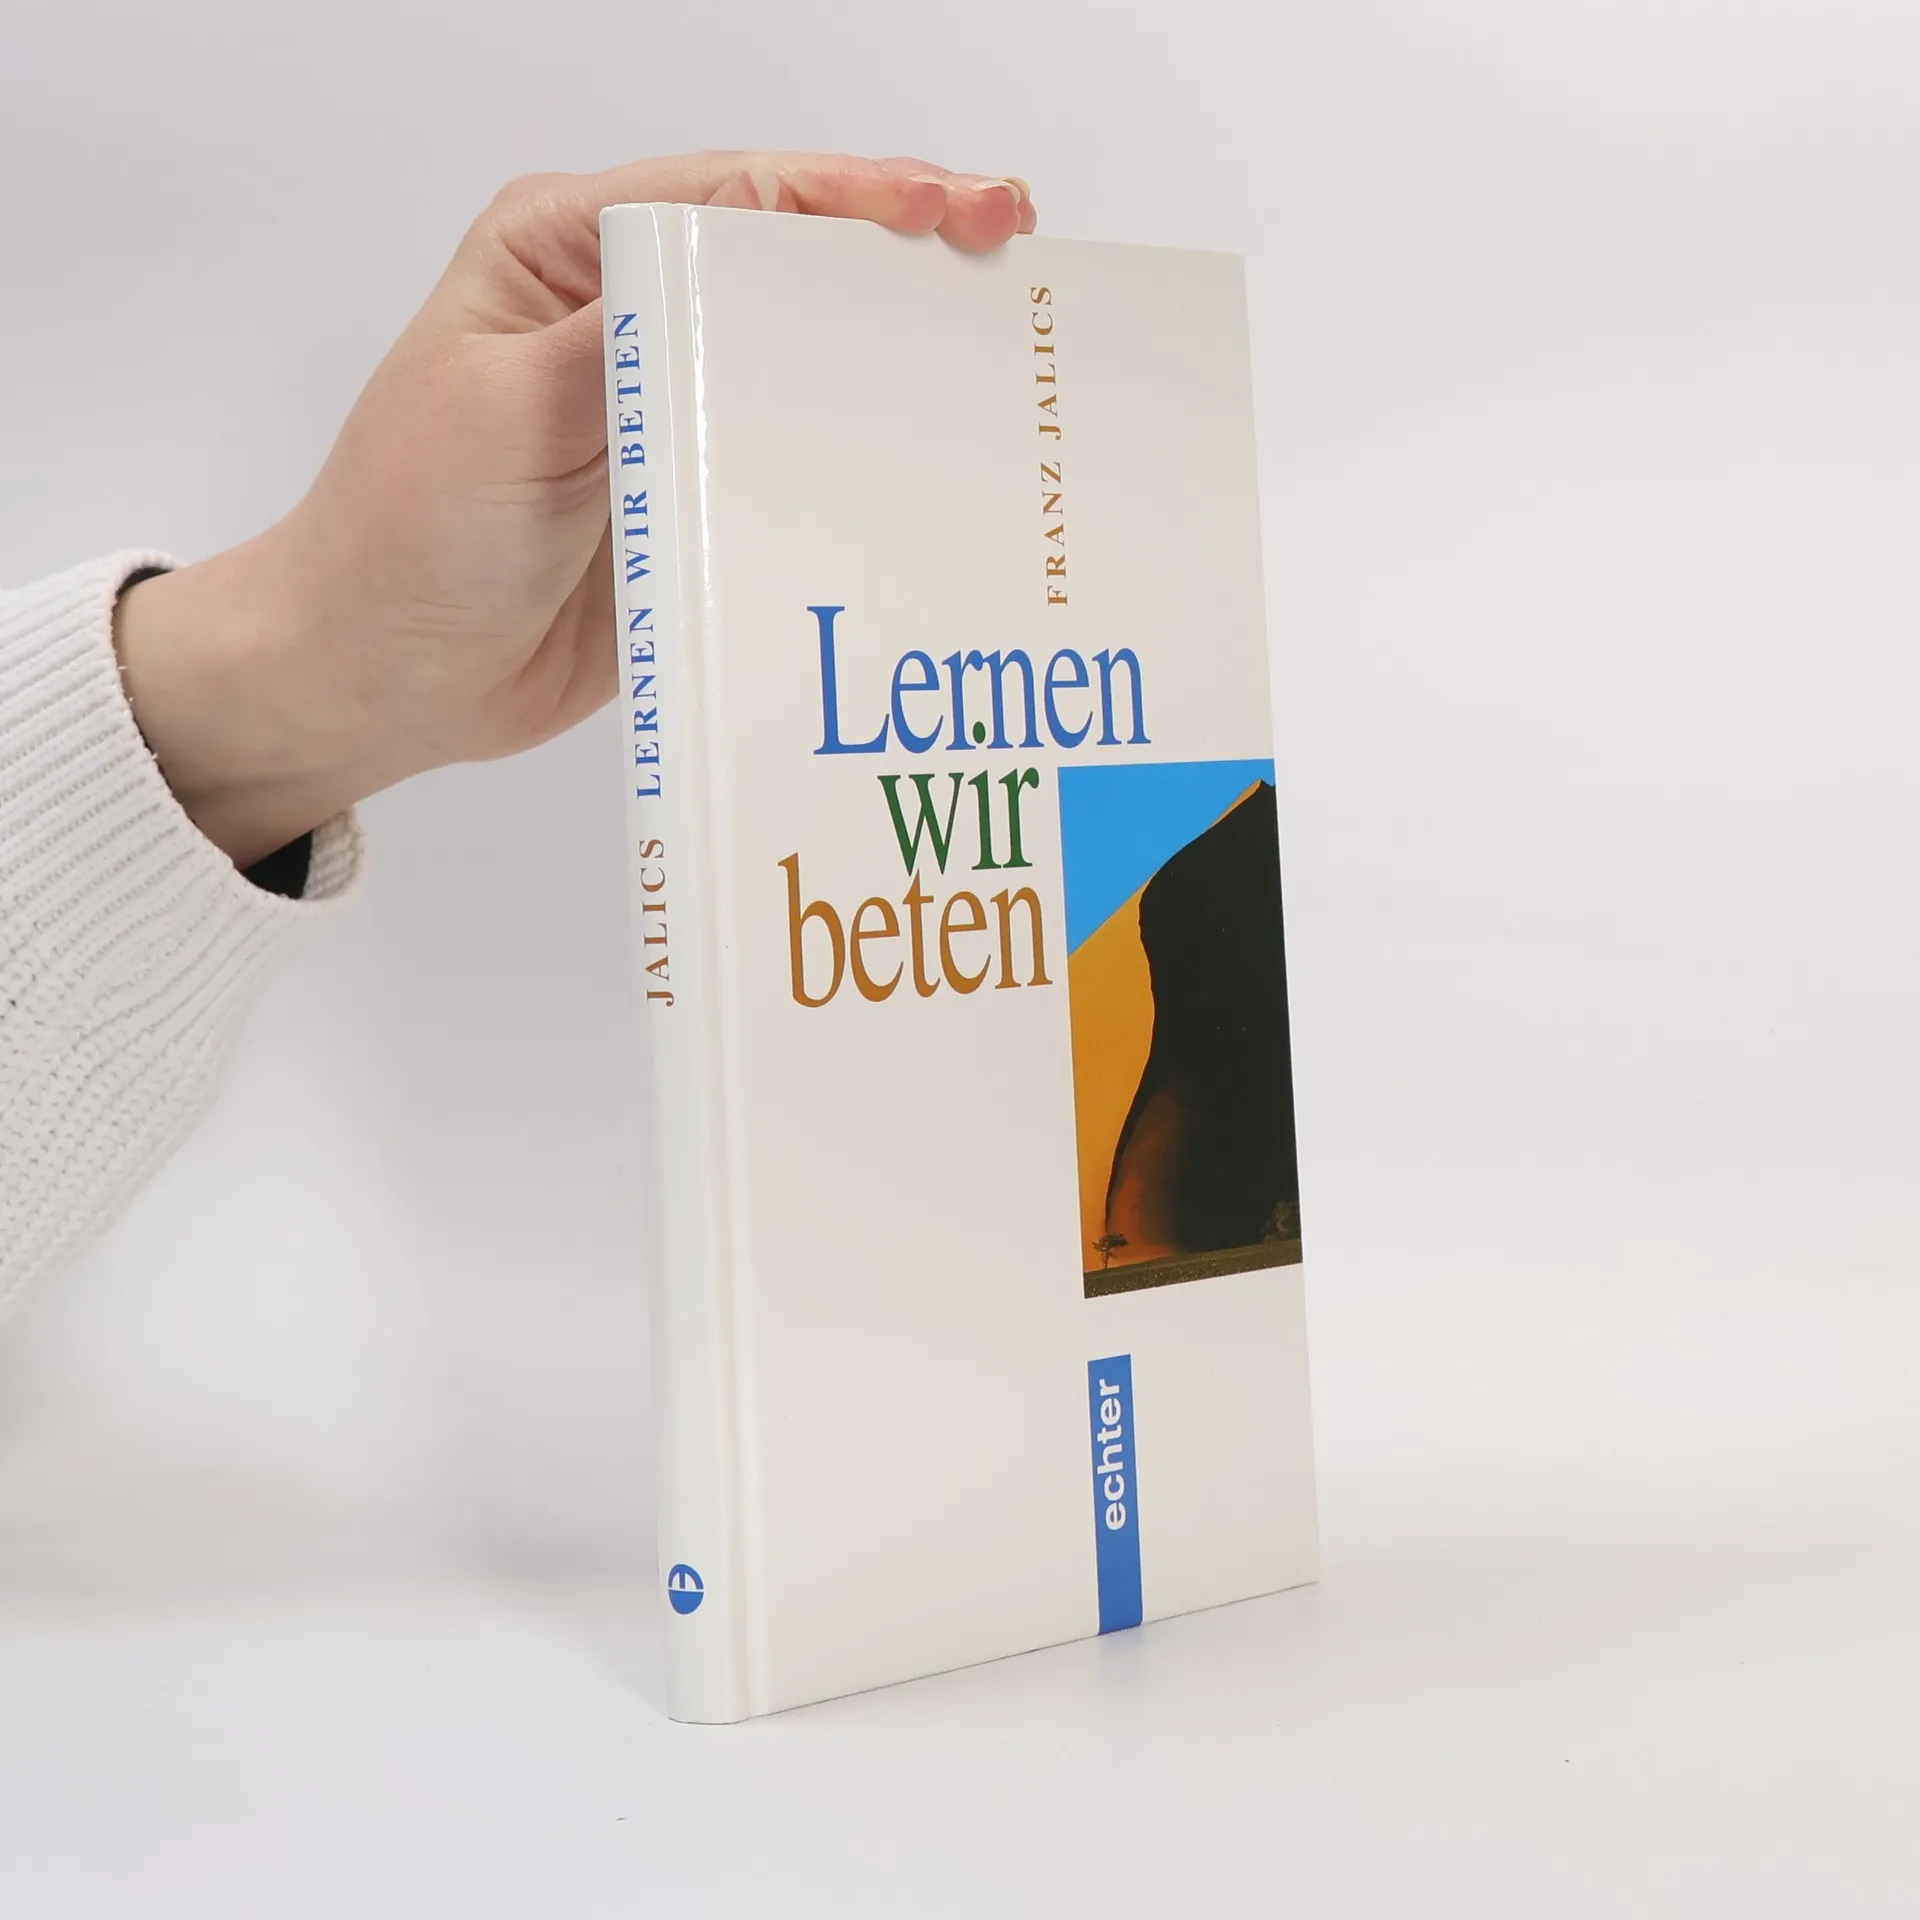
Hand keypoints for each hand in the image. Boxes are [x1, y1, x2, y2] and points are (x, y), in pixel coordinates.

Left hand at [114, 153, 1035, 869]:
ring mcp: (667, 415)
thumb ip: (622, 336)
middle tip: (1013, 271)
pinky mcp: (691, 504)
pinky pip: (789, 470)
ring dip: (894, 364)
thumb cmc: (408, 530)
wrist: (384, 677)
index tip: (961, 211)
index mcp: (568, 254)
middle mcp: (630, 320)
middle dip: (902, 264)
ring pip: (803, 366)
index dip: (860, 194)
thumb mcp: (505, 408)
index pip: (739, 197)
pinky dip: (858, 465)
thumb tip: (750, 275)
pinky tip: (926, 469)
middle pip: (791, 268)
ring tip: (998, 361)